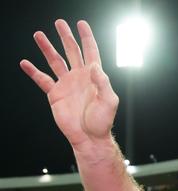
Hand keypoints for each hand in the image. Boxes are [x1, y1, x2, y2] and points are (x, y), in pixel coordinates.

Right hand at [20, 19, 118, 148]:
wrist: (89, 138)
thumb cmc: (102, 122)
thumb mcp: (109, 101)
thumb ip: (103, 83)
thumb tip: (95, 65)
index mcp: (94, 77)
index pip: (91, 52)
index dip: (86, 37)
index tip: (81, 24)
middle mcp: (79, 77)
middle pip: (71, 51)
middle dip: (65, 37)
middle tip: (59, 23)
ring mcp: (67, 84)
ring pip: (55, 61)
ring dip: (47, 48)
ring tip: (38, 35)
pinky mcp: (55, 94)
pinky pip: (42, 79)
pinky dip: (33, 71)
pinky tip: (25, 63)